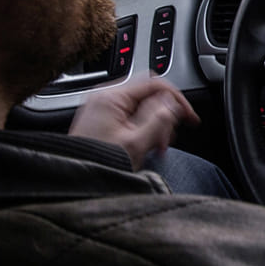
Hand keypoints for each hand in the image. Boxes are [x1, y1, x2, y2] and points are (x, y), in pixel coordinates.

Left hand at [68, 79, 200, 170]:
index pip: (155, 83)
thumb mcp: (136, 143)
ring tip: (157, 147)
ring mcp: (102, 108)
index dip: (177, 99)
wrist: (74, 181)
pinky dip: (143, 128)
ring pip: (141, 106)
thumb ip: (159, 118)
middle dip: (164, 116)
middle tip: (168, 139)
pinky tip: (147, 145)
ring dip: (156, 124)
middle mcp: (105, 97)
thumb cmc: (100, 165)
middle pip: (149, 95)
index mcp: (111, 97)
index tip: (189, 117)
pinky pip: (130, 115)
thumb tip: (173, 104)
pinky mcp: (102, 119)